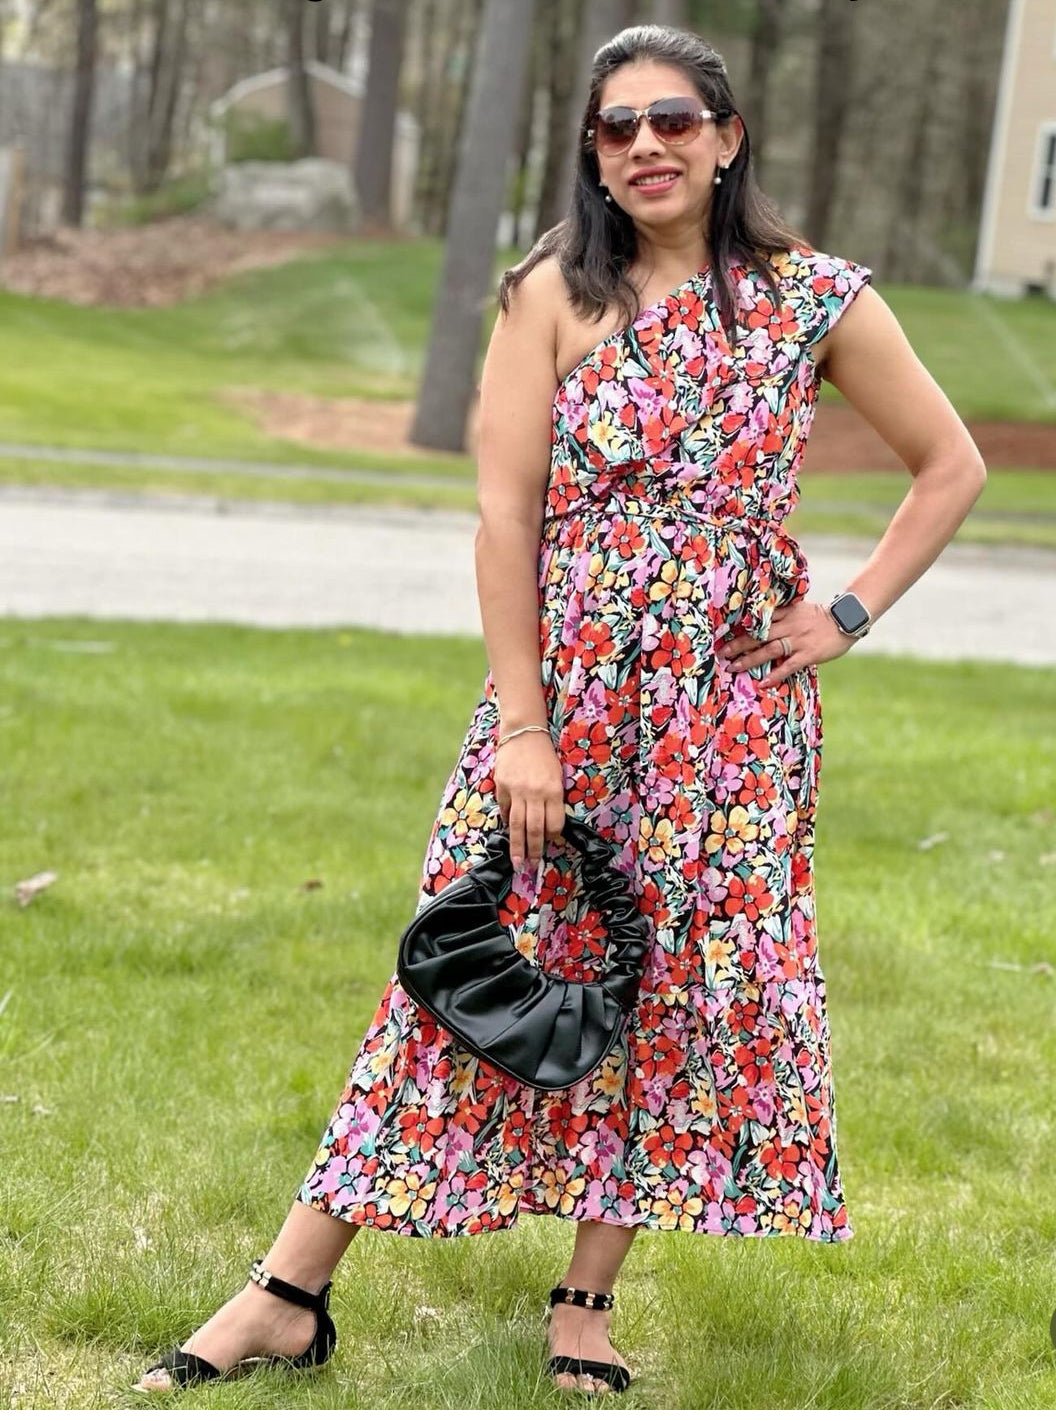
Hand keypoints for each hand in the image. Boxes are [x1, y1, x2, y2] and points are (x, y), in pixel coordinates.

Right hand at [493, 730, 566, 869]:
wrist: (524, 732)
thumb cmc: (544, 755)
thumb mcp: (556, 776)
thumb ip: (552, 800)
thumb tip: (546, 825)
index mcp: (553, 790)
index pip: (554, 823)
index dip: (552, 837)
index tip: (550, 845)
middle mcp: (535, 793)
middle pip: (535, 829)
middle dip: (534, 850)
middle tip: (531, 866)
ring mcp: (516, 791)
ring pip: (517, 825)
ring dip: (517, 846)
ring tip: (517, 861)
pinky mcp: (502, 786)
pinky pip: (504, 809)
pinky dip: (506, 821)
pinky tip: (507, 832)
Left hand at [715, 600, 860, 688]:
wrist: (846, 620)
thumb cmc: (821, 617)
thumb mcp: (800, 609)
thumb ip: (782, 614)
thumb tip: (760, 622)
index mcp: (786, 612)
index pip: (759, 619)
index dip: (741, 627)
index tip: (724, 634)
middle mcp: (790, 625)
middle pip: (759, 635)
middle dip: (739, 644)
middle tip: (722, 654)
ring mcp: (799, 640)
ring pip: (770, 649)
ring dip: (750, 659)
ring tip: (735, 667)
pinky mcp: (809, 653)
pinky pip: (789, 666)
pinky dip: (775, 674)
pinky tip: (763, 682)